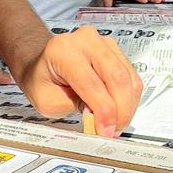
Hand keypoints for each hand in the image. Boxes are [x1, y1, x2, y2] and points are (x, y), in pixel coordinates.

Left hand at [11, 26, 141, 136]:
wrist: (42, 63)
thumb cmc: (41, 79)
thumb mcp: (47, 101)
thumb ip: (74, 107)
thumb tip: (100, 116)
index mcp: (63, 50)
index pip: (92, 84)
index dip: (104, 112)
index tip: (106, 131)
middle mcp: (85, 41)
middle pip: (117, 78)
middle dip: (121, 110)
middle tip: (114, 130)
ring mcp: (103, 43)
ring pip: (129, 78)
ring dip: (127, 106)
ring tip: (115, 123)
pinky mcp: (115, 50)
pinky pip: (131, 77)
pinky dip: (129, 98)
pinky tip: (118, 110)